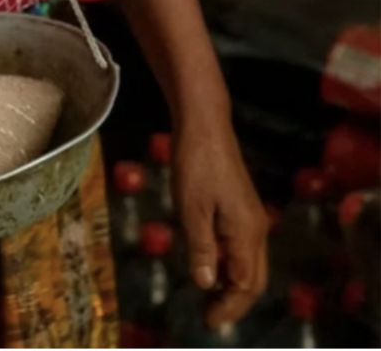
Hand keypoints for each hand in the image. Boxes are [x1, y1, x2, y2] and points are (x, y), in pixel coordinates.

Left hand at [173, 119, 268, 330]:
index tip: (210, 322)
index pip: (245, 284)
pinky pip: (241, 247)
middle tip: (209, 316)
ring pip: (249, 263)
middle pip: (252, 278)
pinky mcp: (241, 207)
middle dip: (234, 302)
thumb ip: (200, 247)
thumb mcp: (191, 208)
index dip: (229, 307)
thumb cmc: (195, 164)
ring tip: (208, 298)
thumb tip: (206, 284)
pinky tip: (209, 264)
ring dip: (232, 284)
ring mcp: (250, 218)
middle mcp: (256, 230)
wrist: (204, 125)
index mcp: (247, 233)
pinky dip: (229, 264)